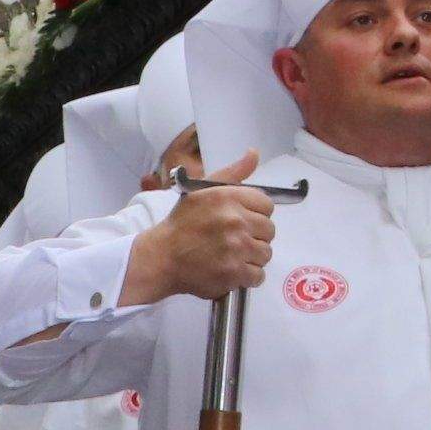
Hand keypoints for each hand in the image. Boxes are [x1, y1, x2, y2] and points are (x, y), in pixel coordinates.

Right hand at [126, 155, 278, 303]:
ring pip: (265, 253)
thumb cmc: (182, 223)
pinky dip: (248, 276)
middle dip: (255, 235)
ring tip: (232, 255)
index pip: (267, 205)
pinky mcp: (234, 273)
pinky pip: (258, 275)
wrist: (161, 257)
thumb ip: (233, 173)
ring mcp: (236, 249)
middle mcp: (234, 221)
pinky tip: (232, 270)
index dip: (256, 214)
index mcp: (228, 197)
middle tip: (235, 240)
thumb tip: (254, 153)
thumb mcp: (203, 189)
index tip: (242, 220)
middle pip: (269, 230)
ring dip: (252, 256)